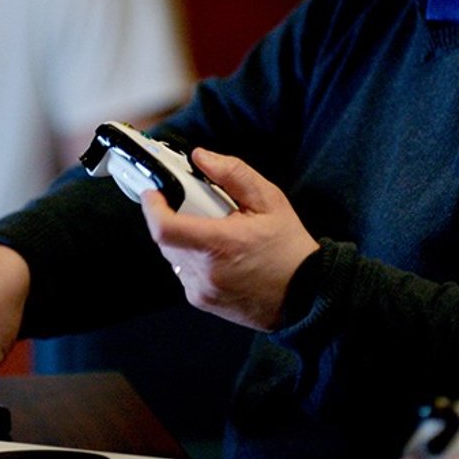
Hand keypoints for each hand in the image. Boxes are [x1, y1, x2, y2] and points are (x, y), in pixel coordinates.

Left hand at [138, 148, 319, 330]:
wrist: (306, 294)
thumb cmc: (290, 249)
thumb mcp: (270, 201)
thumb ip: (233, 174)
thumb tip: (202, 158)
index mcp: (221, 244)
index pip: (165, 227)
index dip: (152, 207)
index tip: (153, 193)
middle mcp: (206, 272)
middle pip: (166, 239)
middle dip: (174, 219)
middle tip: (201, 211)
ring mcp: (203, 290)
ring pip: (173, 256)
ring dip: (184, 241)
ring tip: (217, 236)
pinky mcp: (203, 301)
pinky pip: (184, 273)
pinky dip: (193, 260)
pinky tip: (220, 257)